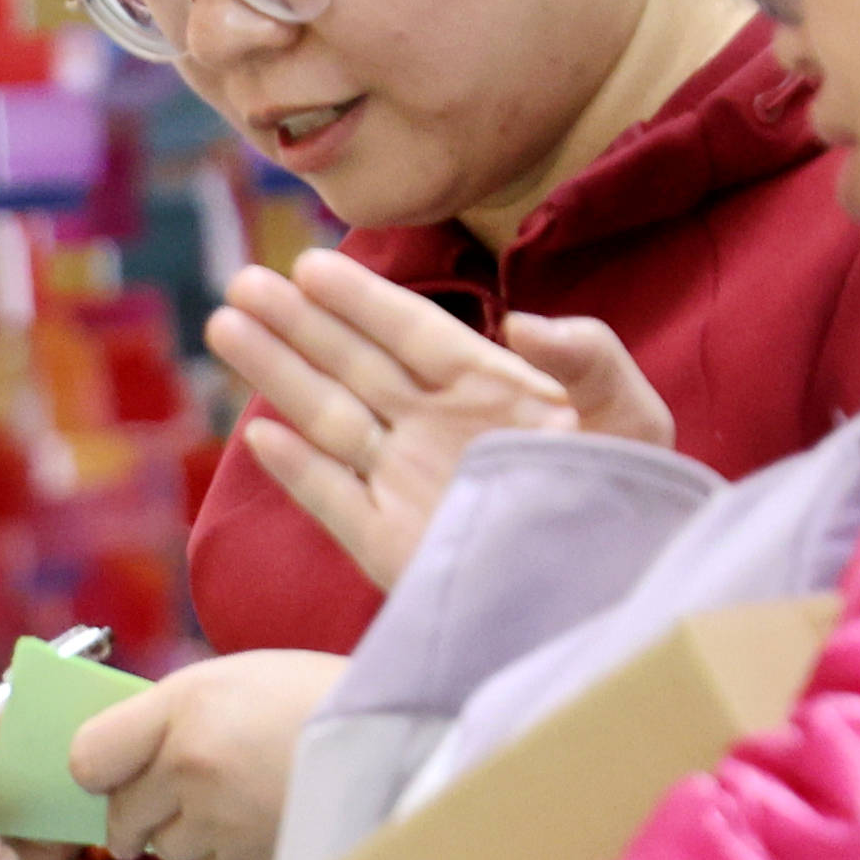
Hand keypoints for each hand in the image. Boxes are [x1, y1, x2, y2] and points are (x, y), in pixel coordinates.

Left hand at [64, 651, 345, 859]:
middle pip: (121, 817)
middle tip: (175, 796)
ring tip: (243, 799)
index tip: (112, 774)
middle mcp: (191, 765)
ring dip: (189, 833)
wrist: (405, 743)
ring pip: (166, 849)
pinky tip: (268, 820)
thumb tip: (113, 760)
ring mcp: (219, 821)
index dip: (97, 771)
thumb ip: (170, 714)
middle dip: (139, 813)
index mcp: (185, 705)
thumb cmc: (318, 700)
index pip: (88, 756)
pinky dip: (228, 854)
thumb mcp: (238, 677)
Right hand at [209, 253, 679, 592]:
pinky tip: (260, 438)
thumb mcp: (633, 417)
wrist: (617, 595)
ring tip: (225, 329)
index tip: (310, 264)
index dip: (361, 298)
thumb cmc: (634, 500)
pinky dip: (298, 473)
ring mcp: (407, 486)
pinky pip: (333, 501)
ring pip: (329, 420)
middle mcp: (435, 430)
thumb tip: (521, 322)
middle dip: (297, 326)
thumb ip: (589, 357)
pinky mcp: (391, 546)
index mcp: (488, 390)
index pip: (411, 332)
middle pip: (353, 366)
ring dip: (278, 378)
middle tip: (242, 282)